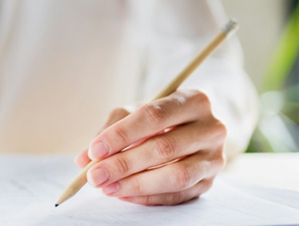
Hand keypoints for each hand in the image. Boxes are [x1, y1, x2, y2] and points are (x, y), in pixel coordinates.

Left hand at [75, 89, 226, 205]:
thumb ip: (110, 130)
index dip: (122, 134)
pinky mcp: (209, 182)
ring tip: (106, 187)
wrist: (192, 129)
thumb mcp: (136, 113)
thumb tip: (84, 159)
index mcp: (194, 100)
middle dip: (124, 163)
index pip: (154, 116)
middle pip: (164, 147)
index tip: (95, 150)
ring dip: (135, 184)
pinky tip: (123, 194)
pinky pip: (178, 195)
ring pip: (175, 175)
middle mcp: (211, 128)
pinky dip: (148, 197)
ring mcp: (214, 158)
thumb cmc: (159, 118)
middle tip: (94, 175)